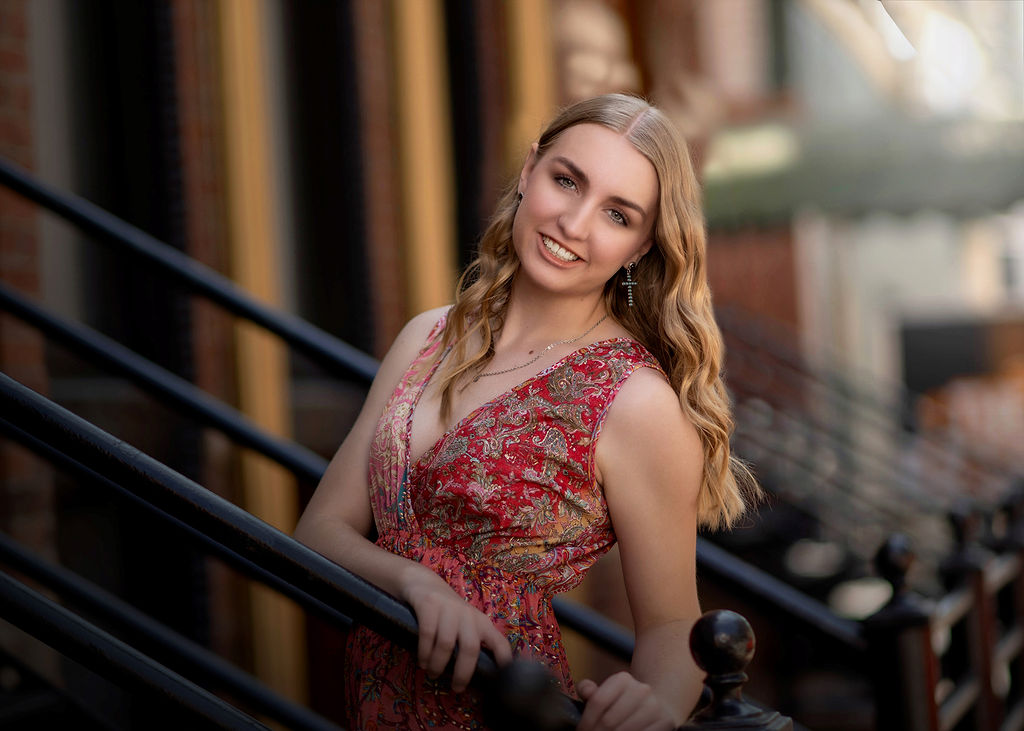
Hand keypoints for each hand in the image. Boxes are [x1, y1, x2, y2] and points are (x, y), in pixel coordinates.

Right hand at [401, 565, 512, 691]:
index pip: (499, 643)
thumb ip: (470, 643)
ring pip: (446, 643)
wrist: (423, 583)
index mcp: (481, 622)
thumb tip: (474, 678)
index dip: (503, 661)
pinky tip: (422, 661)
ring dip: (438, 664)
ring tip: (433, 673)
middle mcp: (468, 614)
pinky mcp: (429, 604)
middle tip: (456, 688)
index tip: (501, 680)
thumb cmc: (446, 612)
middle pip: (470, 648)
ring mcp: (448, 608)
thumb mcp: (464, 624)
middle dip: (463, 673)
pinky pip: (427, 633)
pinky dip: (424, 652)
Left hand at [577, 672, 675, 730]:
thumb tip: (585, 691)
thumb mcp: (607, 691)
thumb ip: (591, 691)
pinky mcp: (665, 723)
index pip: (598, 701)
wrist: (657, 705)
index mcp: (623, 679)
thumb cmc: (623, 701)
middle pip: (609, 720)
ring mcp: (655, 707)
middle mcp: (641, 690)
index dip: (586, 721)